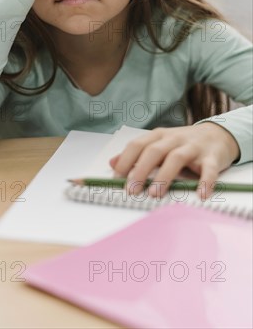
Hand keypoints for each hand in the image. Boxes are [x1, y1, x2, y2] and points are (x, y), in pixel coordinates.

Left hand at [109, 123, 240, 199]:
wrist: (218, 134)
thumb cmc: (183, 143)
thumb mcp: (159, 144)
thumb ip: (137, 153)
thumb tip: (112, 163)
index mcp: (159, 136)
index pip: (137, 145)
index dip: (125, 161)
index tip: (116, 179)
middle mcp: (174, 139)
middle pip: (154, 152)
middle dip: (140, 171)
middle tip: (131, 190)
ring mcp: (193, 147)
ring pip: (176, 158)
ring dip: (164, 176)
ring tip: (155, 194)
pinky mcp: (212, 157)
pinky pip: (209, 169)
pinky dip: (205, 182)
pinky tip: (201, 195)